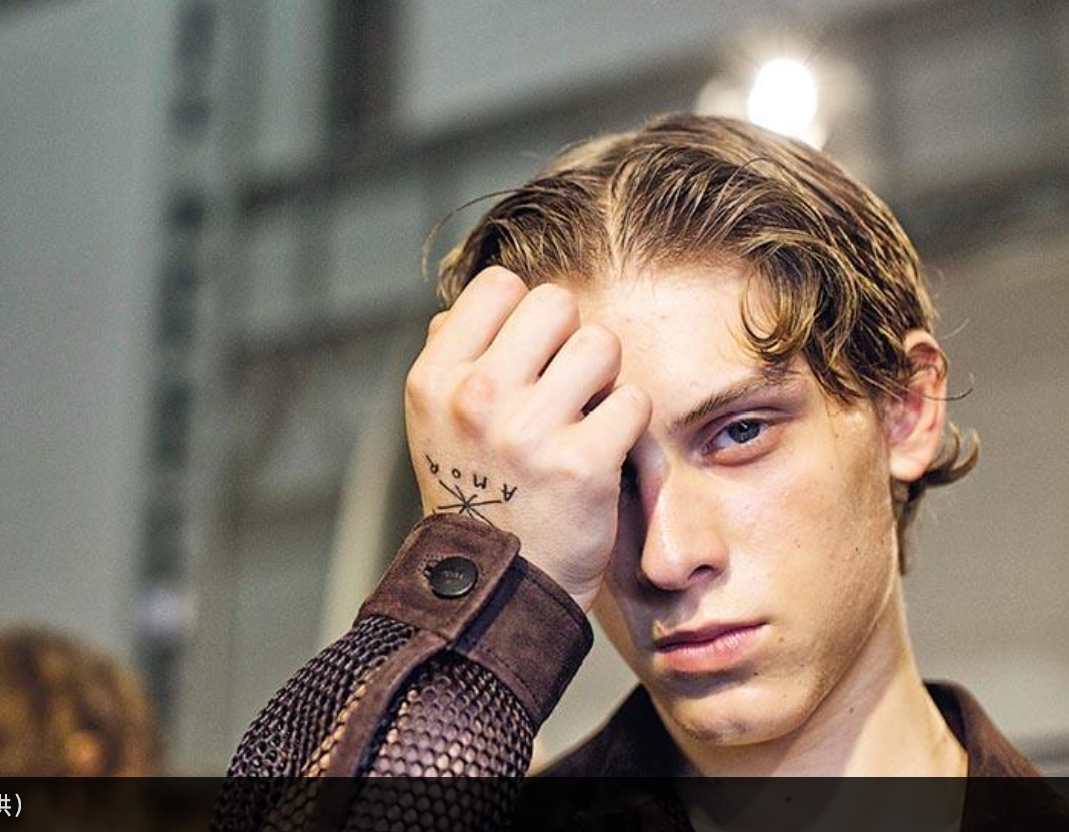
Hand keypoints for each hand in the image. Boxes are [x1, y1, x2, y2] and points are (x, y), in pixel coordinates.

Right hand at [403, 267, 651, 611]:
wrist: (500, 587)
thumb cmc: (478, 489)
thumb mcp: (436, 417)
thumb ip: (459, 349)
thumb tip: (498, 292)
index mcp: (434, 378)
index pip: (501, 285)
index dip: (525, 315)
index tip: (526, 359)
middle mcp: (474, 397)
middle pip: (556, 303)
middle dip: (569, 341)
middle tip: (562, 389)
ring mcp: (528, 430)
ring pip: (602, 344)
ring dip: (604, 380)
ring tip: (582, 419)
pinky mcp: (583, 463)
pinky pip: (634, 399)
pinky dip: (628, 425)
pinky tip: (603, 452)